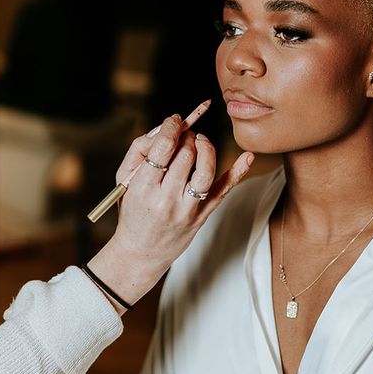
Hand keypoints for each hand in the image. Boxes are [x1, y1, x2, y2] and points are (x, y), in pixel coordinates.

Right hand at [88, 114, 253, 307]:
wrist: (140, 252)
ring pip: (206, 169)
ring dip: (206, 148)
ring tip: (200, 142)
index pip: (163, 148)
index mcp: (144, 188)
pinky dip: (237, 172)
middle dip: (187, 137)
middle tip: (184, 137)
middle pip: (186, 154)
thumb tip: (163, 129)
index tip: (175, 120)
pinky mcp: (202, 216)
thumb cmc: (132, 212)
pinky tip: (248, 157)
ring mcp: (187, 210)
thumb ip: (139, 151)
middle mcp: (167, 199)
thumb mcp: (124, 182)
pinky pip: (223, 191)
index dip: (172, 127)